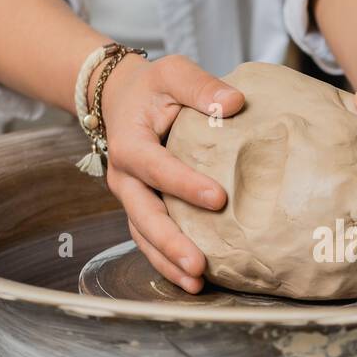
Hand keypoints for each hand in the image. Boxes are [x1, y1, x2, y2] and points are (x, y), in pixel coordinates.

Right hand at [101, 54, 244, 292]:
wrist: (120, 100)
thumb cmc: (153, 88)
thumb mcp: (173, 73)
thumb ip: (201, 86)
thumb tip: (235, 102)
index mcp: (131, 144)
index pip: (157, 168)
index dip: (184, 184)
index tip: (218, 199)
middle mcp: (125, 178)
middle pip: (144, 216)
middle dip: (170, 243)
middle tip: (198, 264)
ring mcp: (131, 198)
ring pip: (144, 236)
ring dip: (167, 262)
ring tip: (196, 283)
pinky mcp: (140, 210)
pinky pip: (149, 241)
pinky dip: (166, 263)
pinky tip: (193, 282)